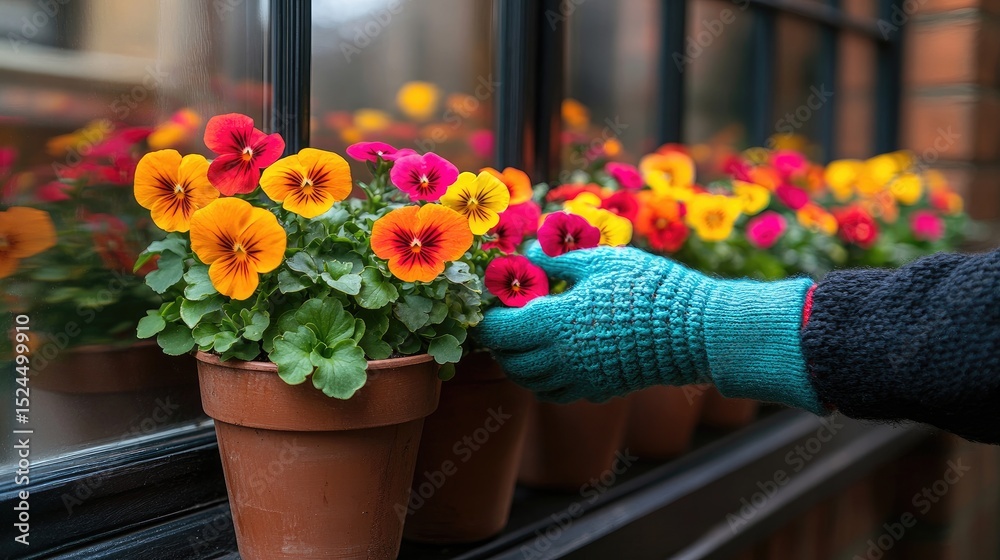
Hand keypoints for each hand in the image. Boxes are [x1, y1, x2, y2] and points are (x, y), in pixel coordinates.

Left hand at [475, 243, 817, 408]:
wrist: (696, 331)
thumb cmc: (649, 287)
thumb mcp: (600, 260)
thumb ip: (556, 260)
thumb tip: (525, 256)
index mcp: (555, 324)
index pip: (499, 332)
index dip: (487, 319)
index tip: (490, 303)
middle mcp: (561, 359)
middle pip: (509, 362)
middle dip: (500, 342)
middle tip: (506, 318)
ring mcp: (580, 379)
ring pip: (529, 383)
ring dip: (519, 363)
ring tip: (528, 337)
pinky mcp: (598, 390)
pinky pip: (556, 393)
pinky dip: (544, 379)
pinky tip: (556, 355)